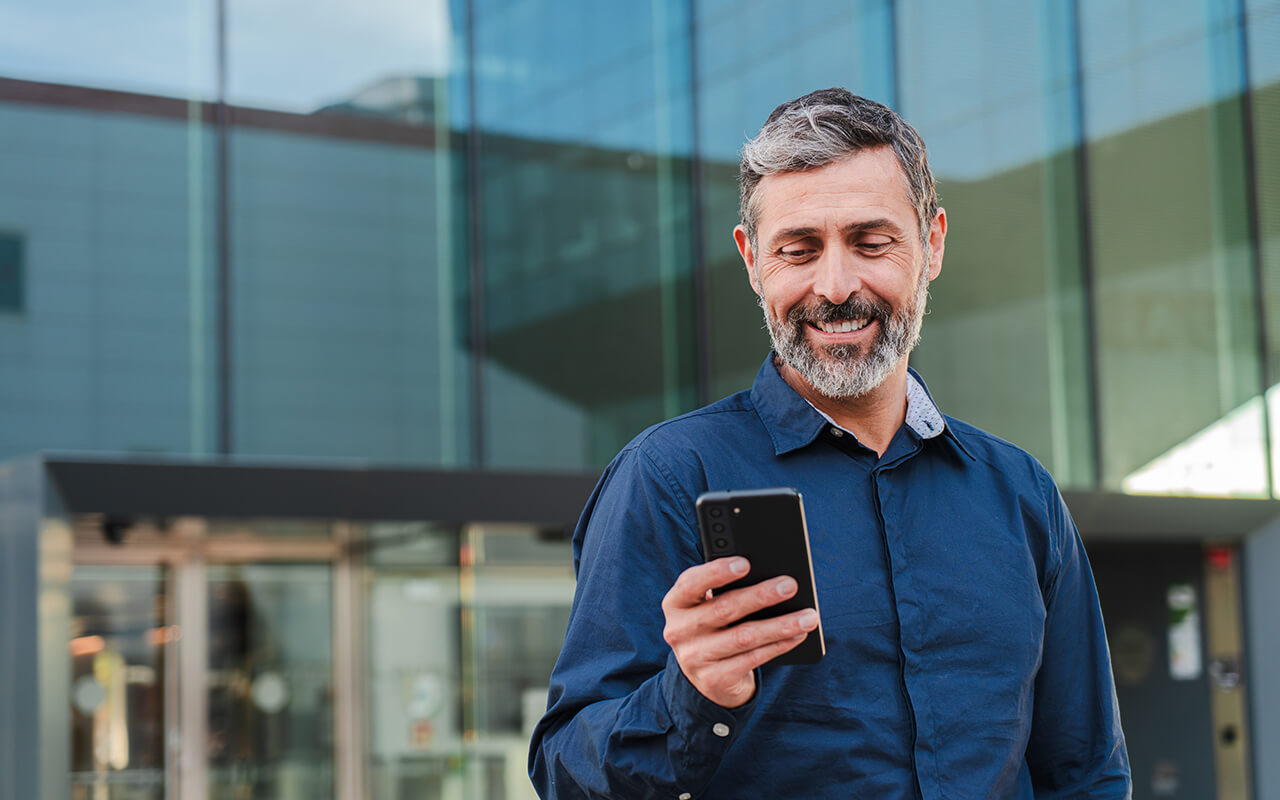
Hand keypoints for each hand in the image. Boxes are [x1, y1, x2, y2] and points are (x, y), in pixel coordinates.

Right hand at [661, 556, 818, 707]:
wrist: (707, 677)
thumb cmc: (715, 627)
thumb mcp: (709, 607)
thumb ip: (725, 590)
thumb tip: (770, 576)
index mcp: (675, 603)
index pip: (691, 583)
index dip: (717, 572)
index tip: (746, 563)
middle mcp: (678, 630)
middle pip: (724, 609)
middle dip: (761, 596)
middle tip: (790, 585)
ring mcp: (694, 658)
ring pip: (744, 637)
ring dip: (780, 625)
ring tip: (808, 616)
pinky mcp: (714, 679)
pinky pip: (753, 659)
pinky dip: (779, 645)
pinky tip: (798, 634)